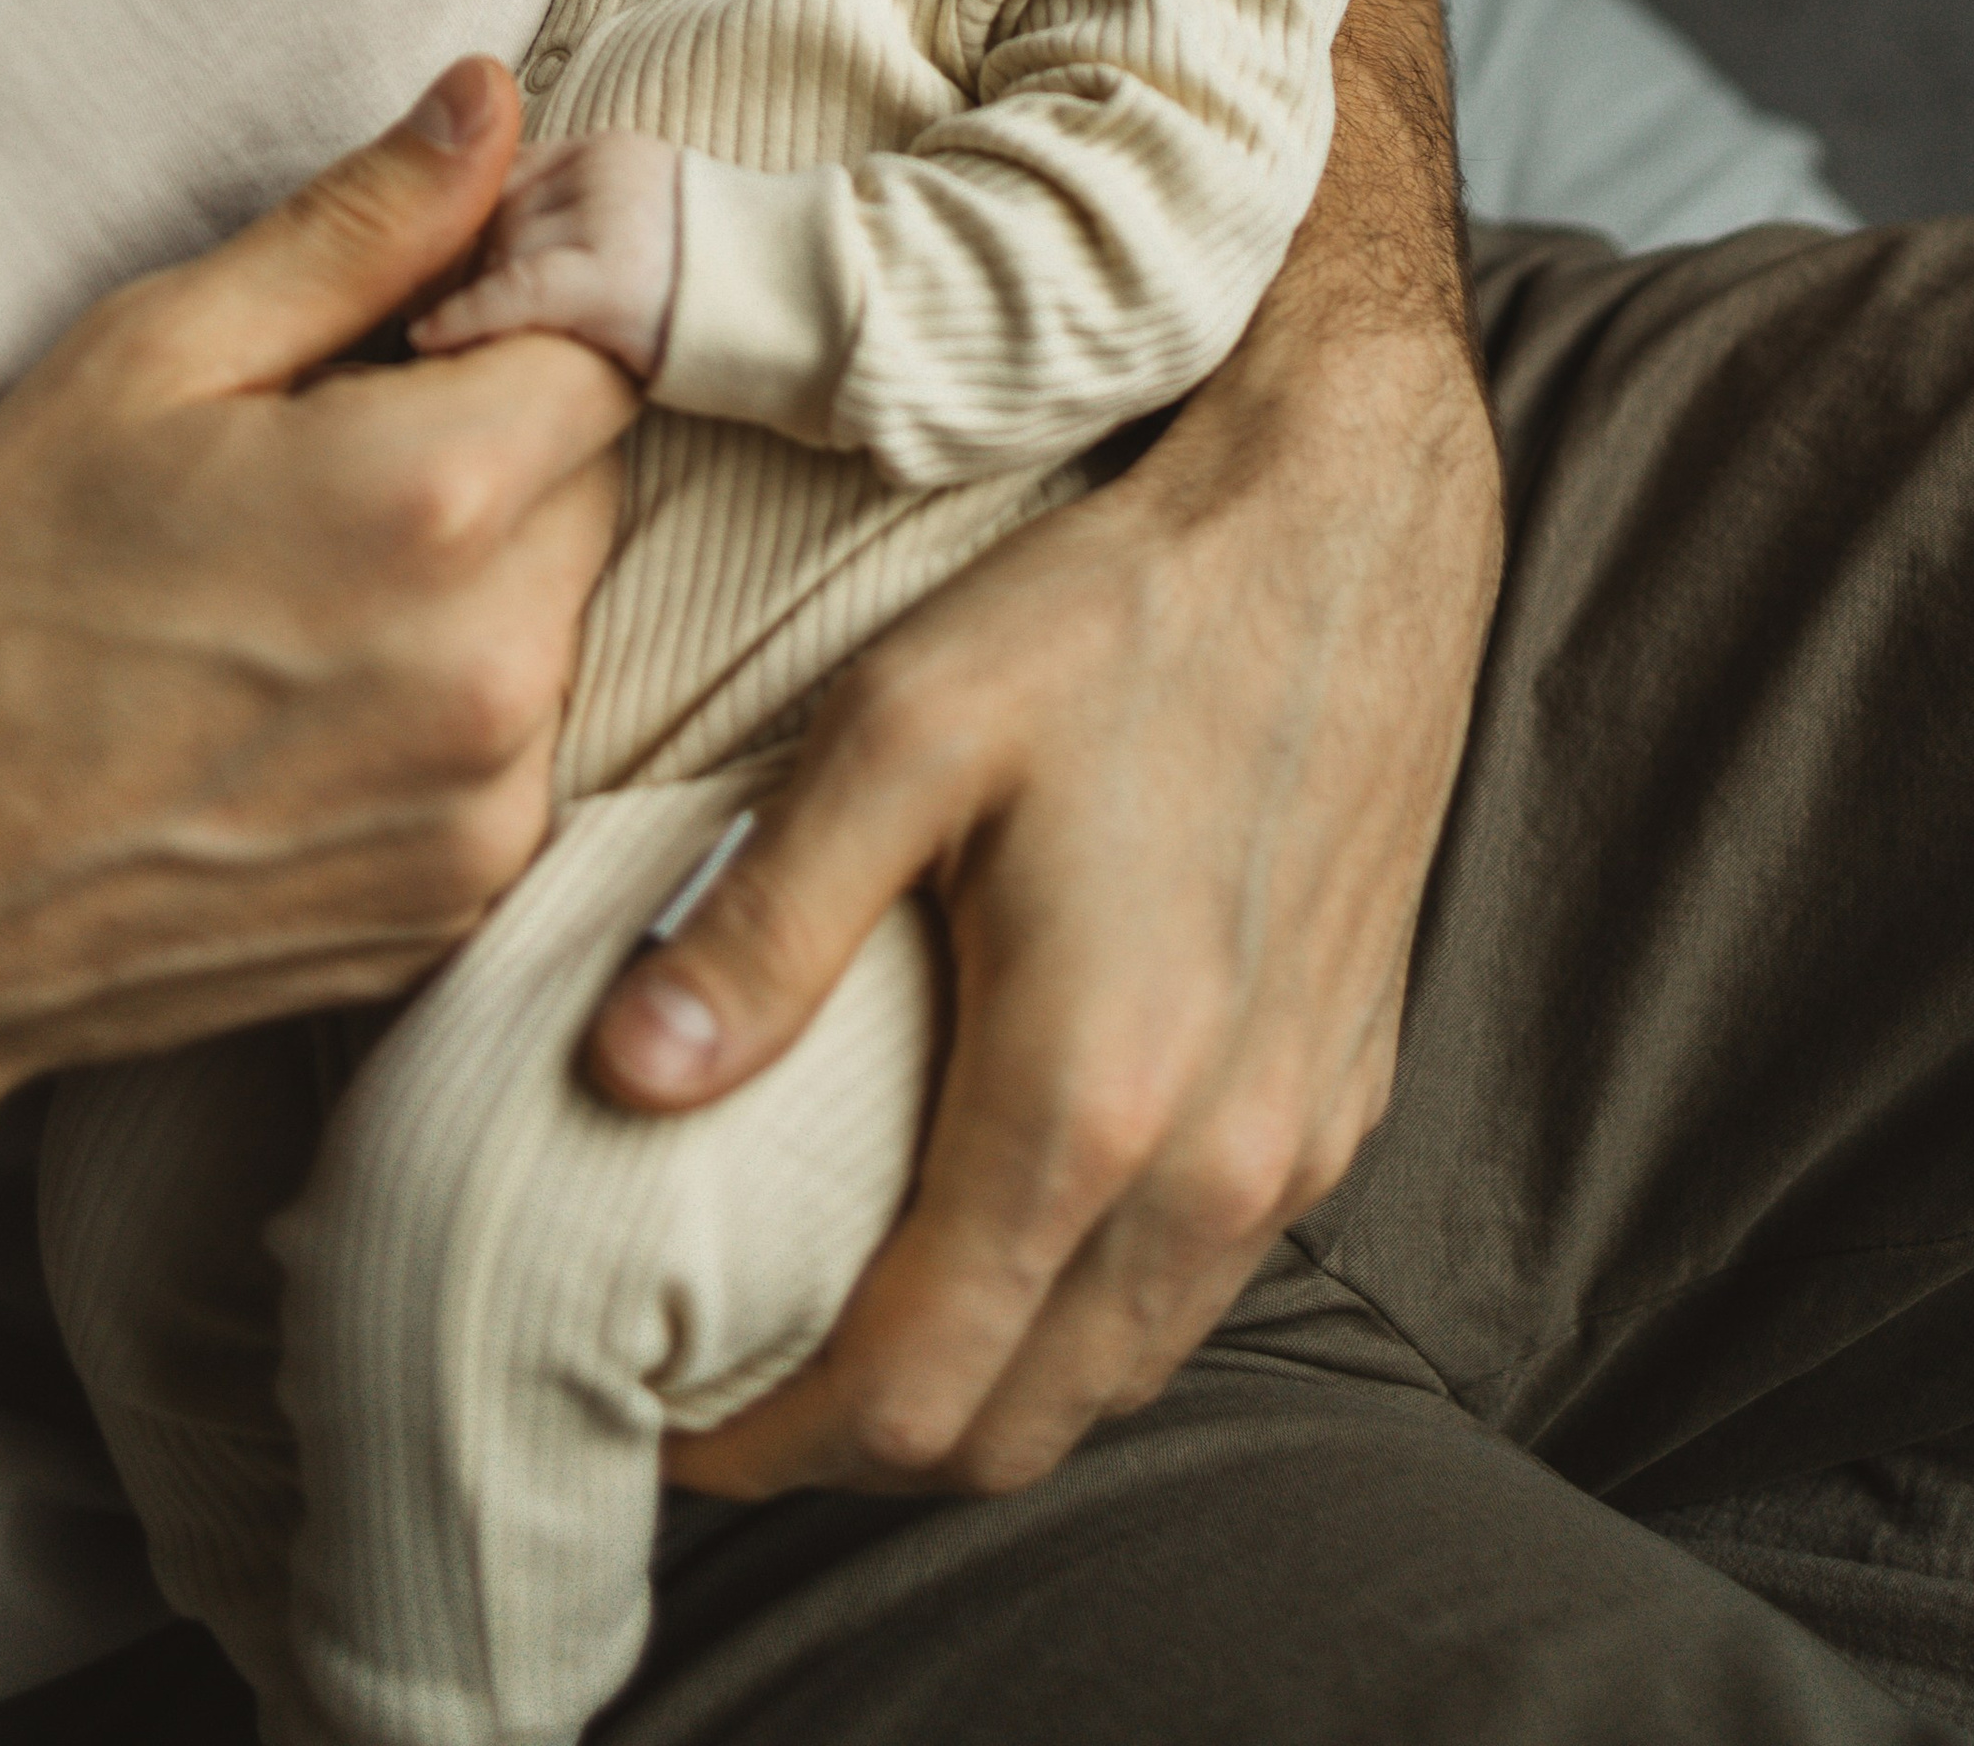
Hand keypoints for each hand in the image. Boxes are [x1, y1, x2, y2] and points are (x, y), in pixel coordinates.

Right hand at [0, 58, 629, 1289]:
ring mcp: (489, 807)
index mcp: (430, 499)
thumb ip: (357, 228)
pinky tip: (299, 708)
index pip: (603, 339)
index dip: (520, 307)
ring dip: (476, 582)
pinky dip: (448, 710)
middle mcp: (492, 664)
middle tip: (315, 466)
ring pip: (560, 614)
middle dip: (491, 444)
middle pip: (591, 478)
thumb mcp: (145, 359)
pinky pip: (519, 747)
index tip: (417, 321)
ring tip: (290, 600)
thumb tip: (493, 101)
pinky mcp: (466, 906)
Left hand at [584, 304, 1498, 1495]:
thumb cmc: (1115, 611)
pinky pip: (1202, 1284)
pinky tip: (1003, 1227)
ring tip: (851, 1325)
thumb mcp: (902, 725)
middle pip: (1019, 1427)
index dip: (771, 1445)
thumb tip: (626, 1080)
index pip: (914, 1386)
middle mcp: (1217, 1162)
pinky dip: (1087, 1316)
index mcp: (1091, 1093)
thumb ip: (767, 916)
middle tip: (736, 1390)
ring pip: (1120, 1374)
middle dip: (864, 1447)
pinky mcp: (1345, 1094)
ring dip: (984, 1392)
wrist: (1346, 526)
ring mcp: (1299, 1141)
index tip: (662, 1418)